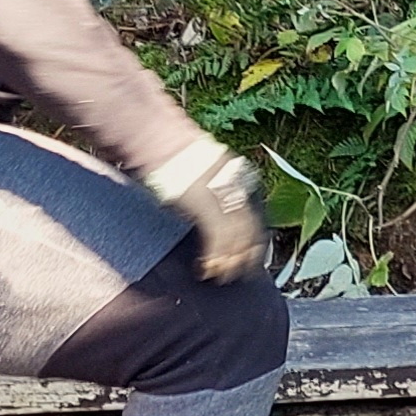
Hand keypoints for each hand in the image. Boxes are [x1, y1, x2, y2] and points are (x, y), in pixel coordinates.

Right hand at [145, 135, 270, 282]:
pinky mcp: (205, 204)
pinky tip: (207, 267)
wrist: (163, 140)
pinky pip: (217, 239)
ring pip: (235, 238)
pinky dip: (215, 257)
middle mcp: (236, 187)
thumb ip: (220, 194)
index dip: (252, 243)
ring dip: (228, 261)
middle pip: (249, 230)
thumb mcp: (208, 174)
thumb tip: (221, 219)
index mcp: (240, 180)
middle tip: (235, 273)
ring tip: (219, 274)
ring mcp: (222, 196)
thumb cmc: (177, 158)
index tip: (250, 259)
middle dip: (243, 256)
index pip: (253, 219)